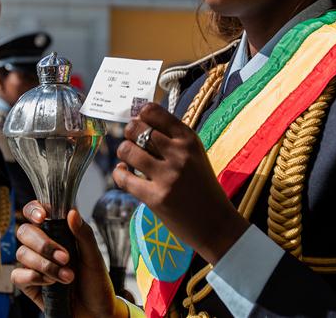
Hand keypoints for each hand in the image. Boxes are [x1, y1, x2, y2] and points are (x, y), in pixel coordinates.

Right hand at [11, 202, 126, 317]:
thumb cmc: (96, 282)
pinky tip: (50, 283)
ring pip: (21, 253)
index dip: (34, 210)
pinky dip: (34, 277)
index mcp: (58, 232)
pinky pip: (17, 275)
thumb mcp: (94, 257)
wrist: (96, 312)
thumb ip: (83, 234)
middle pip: (24, 231)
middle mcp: (42, 246)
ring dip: (45, 265)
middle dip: (44, 244)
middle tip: (65, 257)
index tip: (42, 217)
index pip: (36, 212)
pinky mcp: (29, 284)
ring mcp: (34, 264)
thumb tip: (71, 212)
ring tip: (68, 277)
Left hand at [113, 103, 249, 264]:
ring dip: (123, 152)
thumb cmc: (202, 187)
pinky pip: (124, 178)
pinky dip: (119, 173)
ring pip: (127, 150)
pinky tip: (124, 173)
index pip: (154, 112)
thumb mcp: (194, 155)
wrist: (216, 224)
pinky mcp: (155, 197)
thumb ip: (171, 139)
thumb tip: (139, 122)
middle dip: (129, 133)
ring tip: (128, 159)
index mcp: (189, 139)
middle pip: (137, 128)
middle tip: (132, 141)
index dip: (140, 115)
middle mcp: (178, 153)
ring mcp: (167, 175)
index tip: (139, 121)